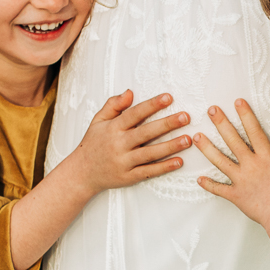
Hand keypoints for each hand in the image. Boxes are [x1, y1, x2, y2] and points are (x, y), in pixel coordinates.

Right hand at [66, 91, 191, 193]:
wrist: (82, 173)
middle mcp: (119, 144)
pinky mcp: (129, 177)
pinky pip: (149, 172)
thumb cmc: (93, 145)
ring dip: (170, 146)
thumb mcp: (98, 121)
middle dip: (167, 124)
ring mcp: (124, 162)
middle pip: (146, 132)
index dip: (152, 105)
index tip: (168, 98)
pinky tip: (179, 161)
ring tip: (187, 139)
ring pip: (150, 153)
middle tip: (185, 117)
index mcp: (113, 128)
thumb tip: (130, 92)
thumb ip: (113, 105)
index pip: (135, 114)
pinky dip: (164, 167)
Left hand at [193, 100, 269, 226]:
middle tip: (211, 111)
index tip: (238, 102)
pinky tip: (199, 179)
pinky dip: (209, 184)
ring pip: (220, 161)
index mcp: (266, 157)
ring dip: (207, 148)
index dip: (246, 115)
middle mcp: (251, 165)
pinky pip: (219, 189)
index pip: (254, 131)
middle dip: (221, 123)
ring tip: (196, 137)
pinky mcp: (235, 195)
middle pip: (233, 140)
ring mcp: (241, 180)